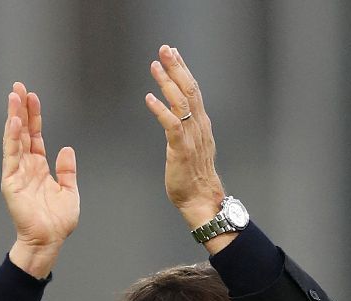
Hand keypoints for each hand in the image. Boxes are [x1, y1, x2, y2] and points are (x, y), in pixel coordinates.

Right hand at [2, 82, 78, 277]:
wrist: (49, 240)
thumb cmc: (59, 221)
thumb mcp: (69, 191)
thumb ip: (67, 170)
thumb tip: (66, 149)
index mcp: (40, 168)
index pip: (35, 136)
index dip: (34, 116)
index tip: (33, 96)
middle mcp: (26, 167)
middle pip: (23, 132)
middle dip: (21, 109)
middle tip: (19, 86)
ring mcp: (17, 173)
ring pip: (15, 139)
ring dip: (14, 117)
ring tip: (14, 96)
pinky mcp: (11, 182)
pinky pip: (11, 155)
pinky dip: (12, 138)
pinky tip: (14, 121)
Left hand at [144, 45, 224, 230]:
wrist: (201, 200)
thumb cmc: (194, 177)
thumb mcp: (192, 147)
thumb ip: (186, 129)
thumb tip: (177, 116)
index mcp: (201, 124)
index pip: (193, 90)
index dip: (183, 70)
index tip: (173, 53)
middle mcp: (199, 126)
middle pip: (189, 90)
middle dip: (177, 68)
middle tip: (165, 49)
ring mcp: (192, 137)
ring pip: (181, 103)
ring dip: (167, 83)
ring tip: (154, 66)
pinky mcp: (182, 150)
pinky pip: (172, 125)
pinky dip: (161, 110)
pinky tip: (149, 99)